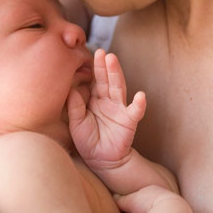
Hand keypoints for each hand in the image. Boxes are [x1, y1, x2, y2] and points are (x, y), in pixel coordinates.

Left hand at [67, 49, 145, 168]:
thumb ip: (74, 107)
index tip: (86, 53)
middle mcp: (108, 100)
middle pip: (106, 80)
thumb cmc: (87, 141)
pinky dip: (139, 104)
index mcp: (94, 99)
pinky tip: (140, 96)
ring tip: (113, 60)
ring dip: (116, 74)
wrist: (101, 161)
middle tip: (101, 52)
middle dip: (104, 66)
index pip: (93, 80)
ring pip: (118, 88)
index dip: (91, 68)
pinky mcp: (129, 121)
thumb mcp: (76, 124)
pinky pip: (135, 111)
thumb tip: (72, 90)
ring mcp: (119, 109)